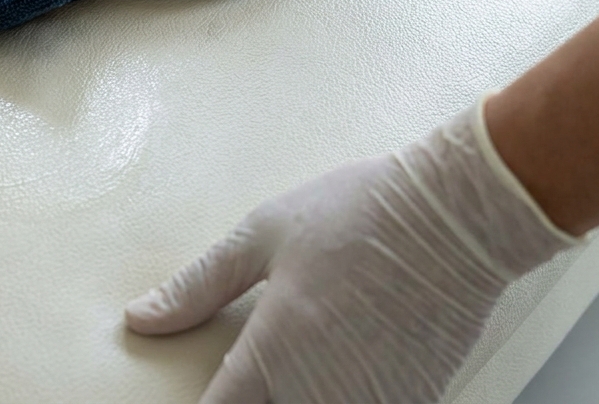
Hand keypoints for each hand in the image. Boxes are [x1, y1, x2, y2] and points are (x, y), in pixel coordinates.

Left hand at [125, 100, 576, 403]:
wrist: (458, 215)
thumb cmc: (361, 214)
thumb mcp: (261, 236)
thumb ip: (196, 287)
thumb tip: (141, 318)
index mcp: (272, 356)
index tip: (201, 392)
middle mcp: (319, 394)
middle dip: (253, 398)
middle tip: (257, 365)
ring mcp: (370, 403)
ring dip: (296, 395)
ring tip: (298, 359)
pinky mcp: (413, 402)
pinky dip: (343, 392)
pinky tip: (342, 359)